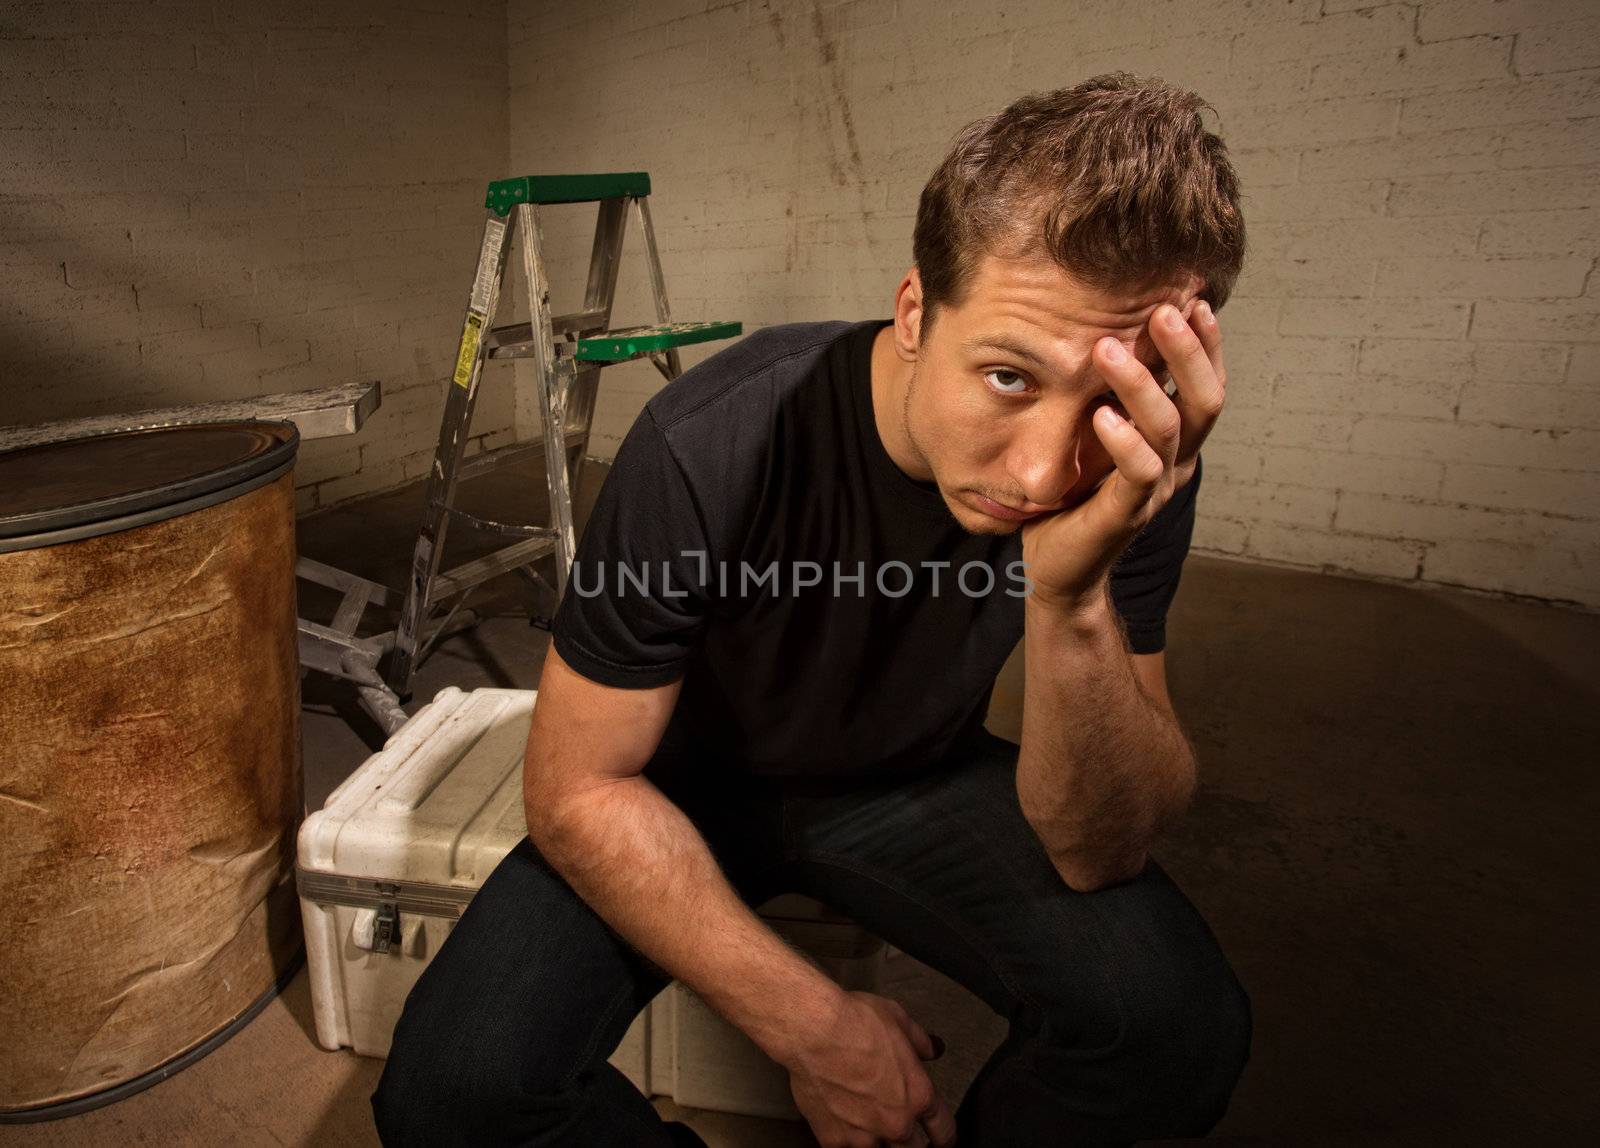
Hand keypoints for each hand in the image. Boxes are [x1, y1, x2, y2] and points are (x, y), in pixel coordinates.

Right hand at [784, 990, 956, 1147]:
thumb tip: (928, 1050)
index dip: (943, 1135)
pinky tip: (842, 1127)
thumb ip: (918, 1041)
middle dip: (910, 1142)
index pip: (943, 1130)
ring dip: (877, 1142)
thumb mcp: (898, 1019)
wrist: (812, 1030)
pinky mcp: (833, 1140)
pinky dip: (846, 1141)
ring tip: (868, 1127)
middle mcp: (895, 1122)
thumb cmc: (854, 1021)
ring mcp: (864, 1136)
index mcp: (918, 1095)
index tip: (940, 1138)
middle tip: (901, 1132)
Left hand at [1020, 298, 1226, 610]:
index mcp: (1175, 441)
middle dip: (1188, 352)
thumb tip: (1104, 329)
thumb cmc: (1075, 492)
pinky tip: (1100, 414)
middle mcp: (1176, 463)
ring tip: (1108, 349)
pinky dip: (1124, 441)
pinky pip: (1138, 473)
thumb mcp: (1095, 432)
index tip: (1193, 298)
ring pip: (1169, 430)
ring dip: (1142, 385)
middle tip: (1163, 310)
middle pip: (1206, 401)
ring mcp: (1155, 490)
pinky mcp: (1126, 514)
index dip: (1207, 344)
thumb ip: (1109, 392)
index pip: (1207, 384)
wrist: (1059, 566)